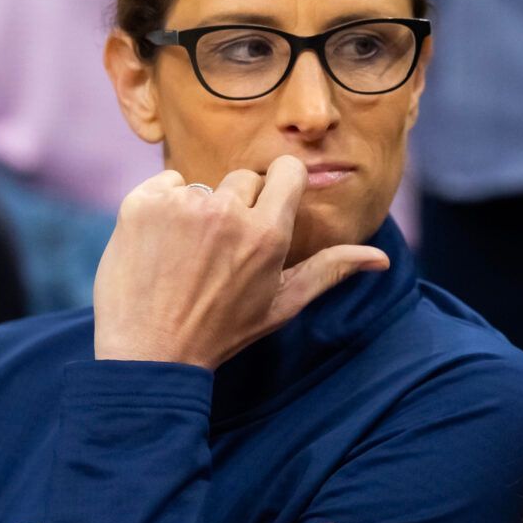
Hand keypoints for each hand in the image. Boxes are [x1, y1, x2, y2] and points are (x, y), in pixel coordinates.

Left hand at [91, 160, 388, 369]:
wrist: (149, 351)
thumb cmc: (222, 330)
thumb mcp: (282, 304)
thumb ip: (330, 271)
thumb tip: (381, 258)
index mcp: (268, 235)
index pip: (287, 171)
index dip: (278, 186)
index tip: (266, 207)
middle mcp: (227, 212)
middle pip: (243, 180)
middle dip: (237, 207)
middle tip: (219, 253)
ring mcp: (182, 206)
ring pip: (203, 184)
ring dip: (198, 210)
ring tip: (187, 254)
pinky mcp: (141, 203)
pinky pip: (166, 184)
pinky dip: (163, 207)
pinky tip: (162, 245)